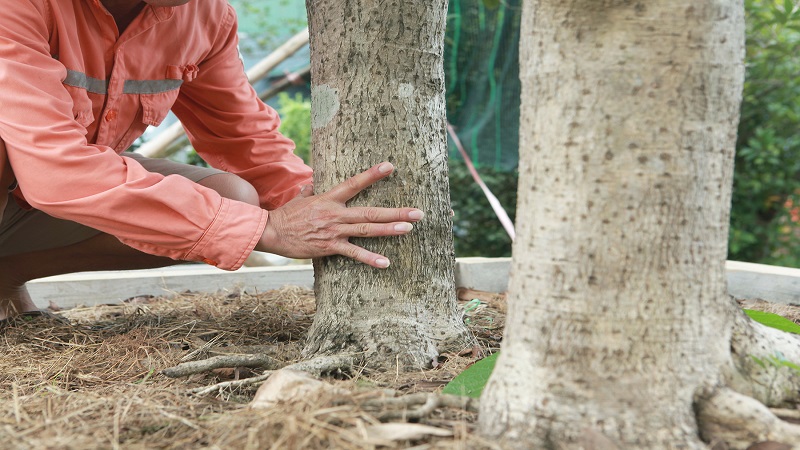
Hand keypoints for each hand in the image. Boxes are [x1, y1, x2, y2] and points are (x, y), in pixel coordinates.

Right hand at [256, 162, 423, 267]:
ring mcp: (334, 231)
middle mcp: (335, 213)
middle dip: (396, 211)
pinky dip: (370, 258)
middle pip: (370, 211)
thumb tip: (312, 182)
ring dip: (389, 229)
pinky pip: (353, 253)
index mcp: (329, 198)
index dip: (372, 175)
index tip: (390, 166)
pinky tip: (386, 262)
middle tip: (418, 212)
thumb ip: (310, 189)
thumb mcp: (299, 199)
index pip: (354, 183)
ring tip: (409, 229)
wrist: (271, 232)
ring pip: (367, 230)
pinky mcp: (329, 247)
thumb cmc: (286, 215)